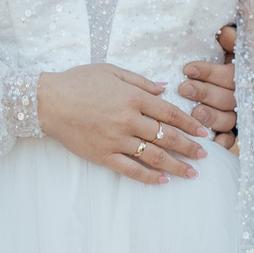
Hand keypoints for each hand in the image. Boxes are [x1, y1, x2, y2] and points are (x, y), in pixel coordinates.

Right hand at [35, 64, 209, 183]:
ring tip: (192, 173)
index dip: (189, 123)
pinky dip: (148, 177)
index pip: (170, 113)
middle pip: (167, 136)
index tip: (203, 132)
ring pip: (154, 156)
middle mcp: (129, 120)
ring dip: (176, 165)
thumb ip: (140, 80)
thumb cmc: (78, 81)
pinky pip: (131, 169)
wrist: (48, 101)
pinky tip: (163, 181)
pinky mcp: (103, 155)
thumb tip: (164, 87)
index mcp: (133, 97)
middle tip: (205, 155)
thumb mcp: (111, 71)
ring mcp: (117, 140)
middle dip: (189, 147)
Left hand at [181, 24, 236, 153]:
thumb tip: (227, 34)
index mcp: (242, 76)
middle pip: (227, 99)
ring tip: (194, 113)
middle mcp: (243, 97)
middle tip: (184, 89)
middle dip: (205, 93)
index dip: (209, 73)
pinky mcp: (229, 132)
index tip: (188, 69)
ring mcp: (236, 116)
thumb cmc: (221, 60)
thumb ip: (230, 41)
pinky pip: (229, 139)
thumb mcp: (227, 48)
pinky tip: (211, 143)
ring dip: (211, 116)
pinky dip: (221, 142)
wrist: (228, 79)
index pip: (228, 76)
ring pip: (227, 119)